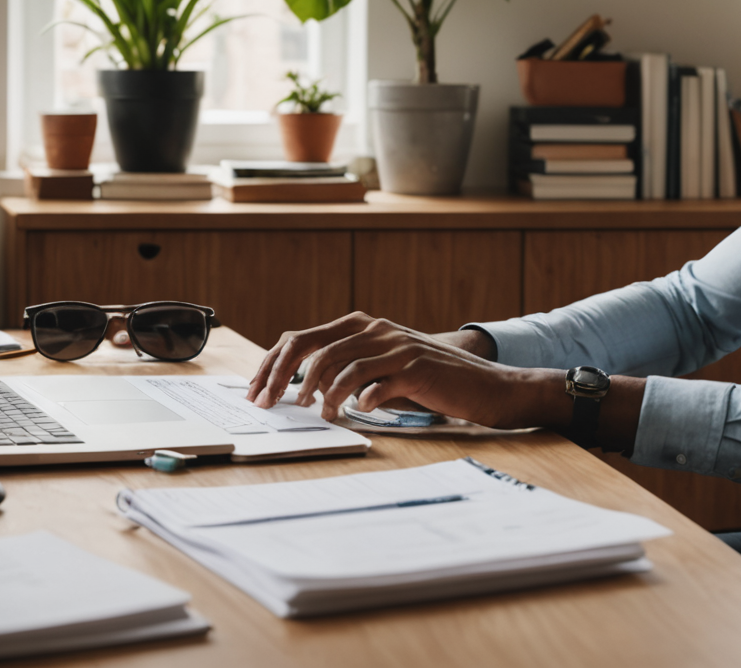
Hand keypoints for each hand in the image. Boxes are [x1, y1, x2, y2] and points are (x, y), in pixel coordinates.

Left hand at [245, 312, 540, 426]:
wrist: (485, 386)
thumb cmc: (430, 383)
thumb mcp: (383, 369)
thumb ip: (349, 369)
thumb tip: (301, 388)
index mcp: (364, 326)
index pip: (302, 338)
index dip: (273, 363)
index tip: (256, 390)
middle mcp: (377, 330)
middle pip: (313, 348)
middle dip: (282, 378)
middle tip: (269, 405)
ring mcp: (396, 347)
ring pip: (341, 364)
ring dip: (321, 393)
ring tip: (319, 414)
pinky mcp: (415, 368)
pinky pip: (376, 382)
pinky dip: (360, 399)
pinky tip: (357, 412)